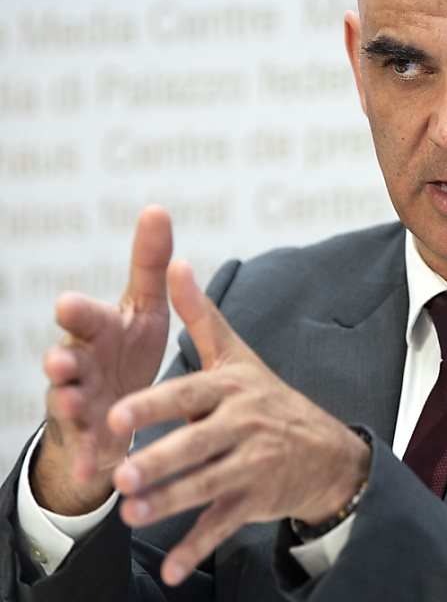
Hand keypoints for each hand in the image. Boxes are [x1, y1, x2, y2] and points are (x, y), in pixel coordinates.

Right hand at [32, 206, 172, 514]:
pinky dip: (88, 457)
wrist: (117, 406)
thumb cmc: (127, 346)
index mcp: (98, 330)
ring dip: (69, 402)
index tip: (68, 304)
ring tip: (74, 403)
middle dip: (61, 358)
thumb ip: (149, 264)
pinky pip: (84, 448)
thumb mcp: (143, 307)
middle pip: (66, 357)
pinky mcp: (86, 437)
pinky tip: (91, 469)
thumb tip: (157, 208)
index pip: (85, 316)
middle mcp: (80, 362)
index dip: (78, 311)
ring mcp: (78, 400)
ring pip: (67, 400)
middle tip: (60, 359)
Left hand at [108, 259, 370, 586]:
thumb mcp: (239, 355)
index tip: (117, 414)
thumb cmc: (271, 399)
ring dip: (170, 502)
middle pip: (197, 444)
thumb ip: (201, 315)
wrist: (328, 450)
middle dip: (160, 461)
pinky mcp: (256, 499)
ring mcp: (252, 464)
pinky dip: (199, 546)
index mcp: (232, 388)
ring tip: (132, 514)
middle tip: (123, 475)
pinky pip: (225, 524)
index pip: (189, 395)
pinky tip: (174, 567)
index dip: (154, 405)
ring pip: (206, 485)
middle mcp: (244, 425)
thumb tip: (177, 263)